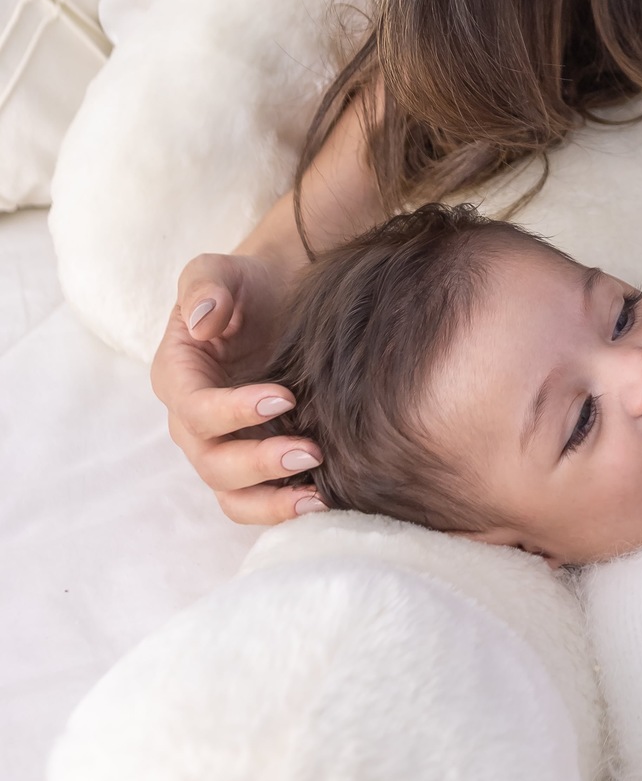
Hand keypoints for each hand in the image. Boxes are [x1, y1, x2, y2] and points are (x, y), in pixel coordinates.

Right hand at [150, 251, 326, 524]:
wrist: (282, 297)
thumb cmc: (246, 285)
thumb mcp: (219, 270)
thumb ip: (205, 286)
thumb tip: (201, 320)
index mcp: (177, 378)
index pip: (196, 410)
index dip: (235, 412)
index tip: (285, 397)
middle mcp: (193, 423)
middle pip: (213, 463)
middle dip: (260, 463)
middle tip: (312, 452)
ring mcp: (223, 447)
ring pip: (232, 496)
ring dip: (272, 503)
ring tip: (318, 497)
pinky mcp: (255, 462)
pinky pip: (258, 500)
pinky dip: (284, 509)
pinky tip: (324, 501)